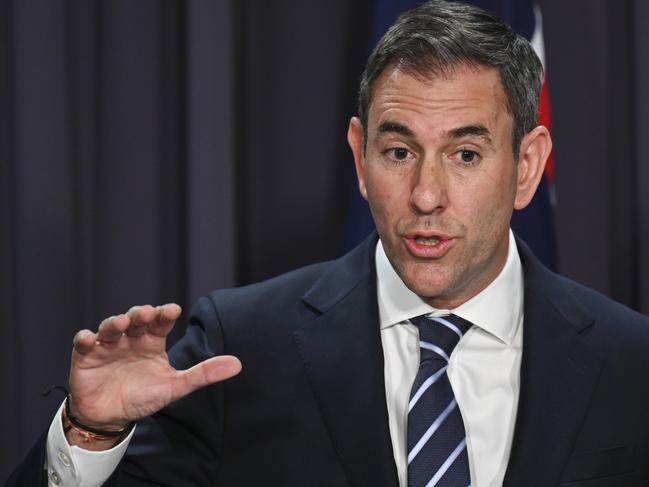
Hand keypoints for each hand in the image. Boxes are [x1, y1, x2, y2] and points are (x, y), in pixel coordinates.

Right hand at [67, 304, 240, 444]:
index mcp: (153, 342)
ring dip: (115, 322)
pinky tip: (88, 339)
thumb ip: (203, 374)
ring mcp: (108, 345)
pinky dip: (84, 339)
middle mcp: (131, 338)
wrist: (111, 417)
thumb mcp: (175, 387)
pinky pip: (83, 343)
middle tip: (145, 314)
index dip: (165, 314)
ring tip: (121, 323)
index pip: (160, 322)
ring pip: (110, 326)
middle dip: (140, 314)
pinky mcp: (86, 356)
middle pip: (135, 319)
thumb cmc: (144, 397)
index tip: (173, 310)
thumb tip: (238, 364)